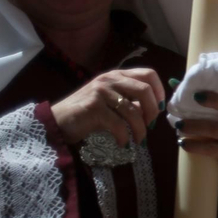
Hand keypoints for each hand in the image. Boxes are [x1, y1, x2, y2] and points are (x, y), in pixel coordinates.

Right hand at [50, 68, 165, 146]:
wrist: (57, 122)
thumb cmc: (87, 113)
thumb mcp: (110, 102)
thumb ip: (130, 101)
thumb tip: (154, 109)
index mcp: (117, 75)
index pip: (149, 74)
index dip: (160, 91)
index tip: (160, 108)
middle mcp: (110, 79)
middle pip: (145, 90)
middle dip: (153, 110)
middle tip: (150, 125)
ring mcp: (101, 92)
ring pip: (133, 111)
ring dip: (140, 129)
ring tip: (138, 140)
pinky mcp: (94, 108)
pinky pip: (119, 124)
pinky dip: (124, 136)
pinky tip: (123, 143)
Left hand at [176, 92, 217, 198]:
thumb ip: (200, 102)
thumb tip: (173, 83)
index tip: (198, 92)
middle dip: (214, 102)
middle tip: (192, 100)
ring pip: (217, 129)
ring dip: (196, 126)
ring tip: (179, 126)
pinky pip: (212, 149)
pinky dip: (195, 145)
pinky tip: (182, 143)